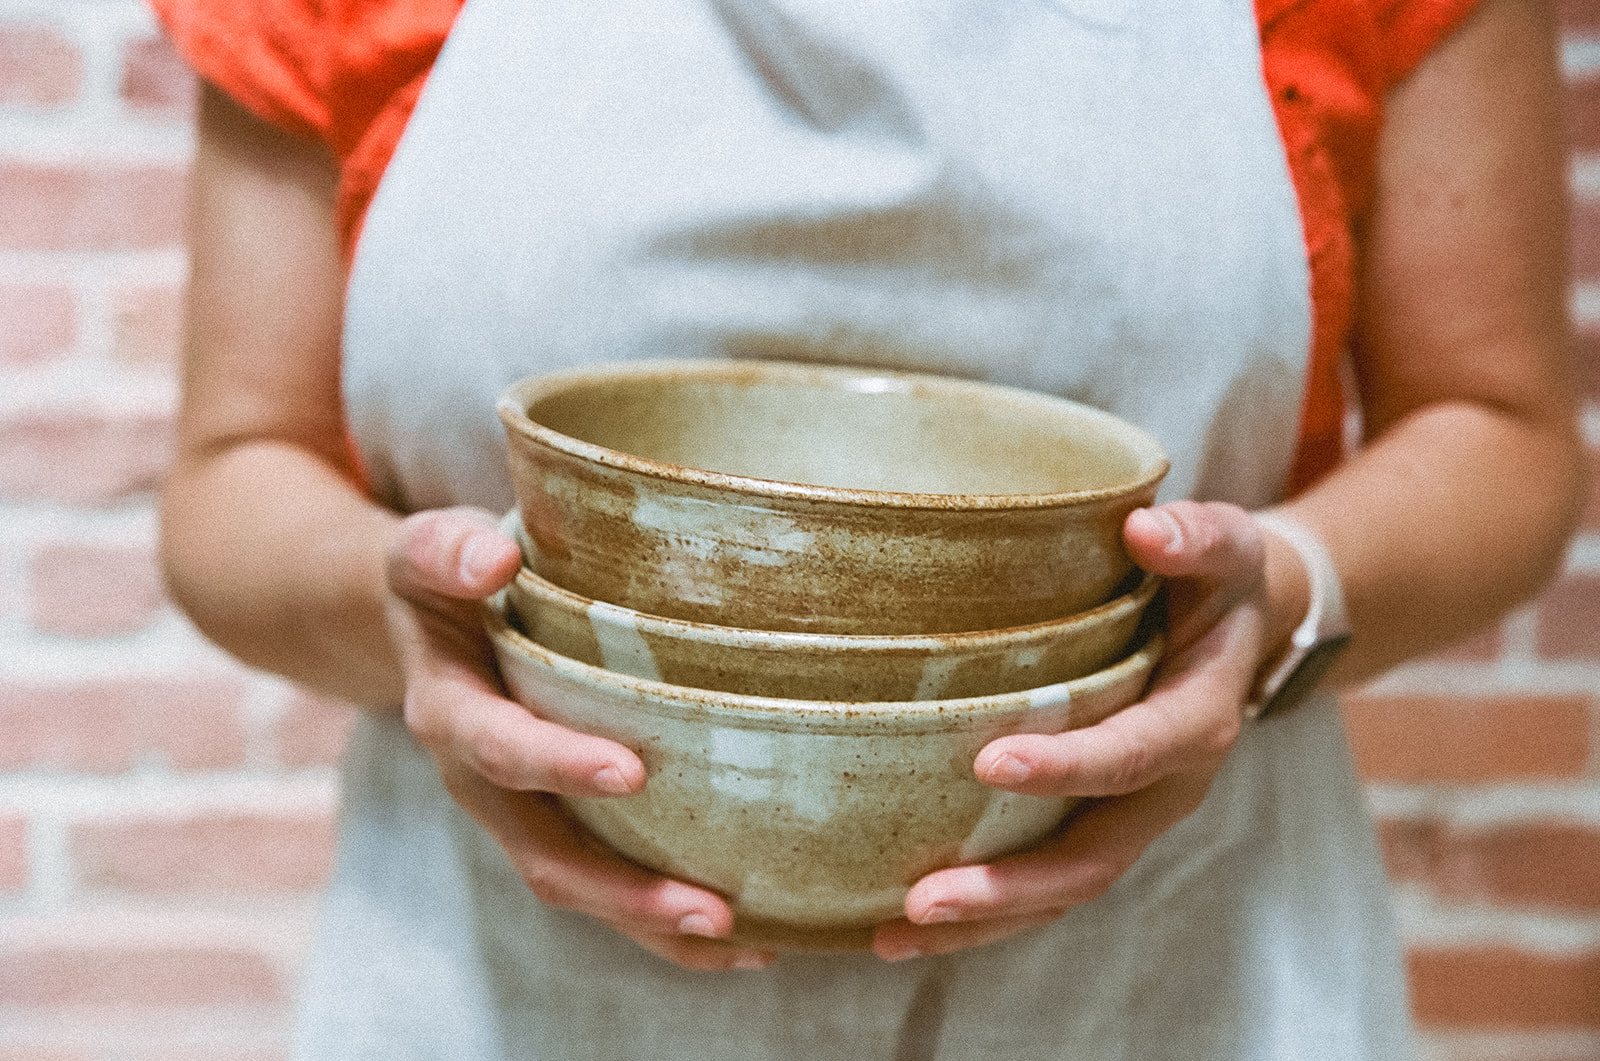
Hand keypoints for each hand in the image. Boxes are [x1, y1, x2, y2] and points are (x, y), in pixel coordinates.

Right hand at [383, 506, 775, 970]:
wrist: (432, 628)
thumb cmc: (450, 581)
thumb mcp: (426, 553)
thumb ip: (449, 553)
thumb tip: (495, 559)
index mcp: (451, 714)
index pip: (503, 749)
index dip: (558, 765)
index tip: (631, 772)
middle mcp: (482, 784)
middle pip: (548, 856)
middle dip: (626, 892)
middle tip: (713, 908)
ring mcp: (521, 817)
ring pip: (582, 891)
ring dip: (655, 924)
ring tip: (744, 940)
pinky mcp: (559, 829)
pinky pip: (607, 889)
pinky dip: (666, 923)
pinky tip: (747, 936)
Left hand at [873, 500, 1299, 961]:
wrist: (1242, 630)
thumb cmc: (1216, 581)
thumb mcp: (1226, 547)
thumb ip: (1195, 538)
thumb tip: (1142, 529)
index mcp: (1197, 722)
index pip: (1132, 754)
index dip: (1068, 765)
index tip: (990, 762)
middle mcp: (1167, 790)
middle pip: (1091, 858)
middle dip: (1010, 886)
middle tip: (925, 897)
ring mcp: (1132, 821)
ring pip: (1063, 891)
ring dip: (986, 920)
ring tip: (895, 931)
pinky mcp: (1098, 829)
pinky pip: (1045, 888)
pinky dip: (985, 915)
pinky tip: (903, 924)